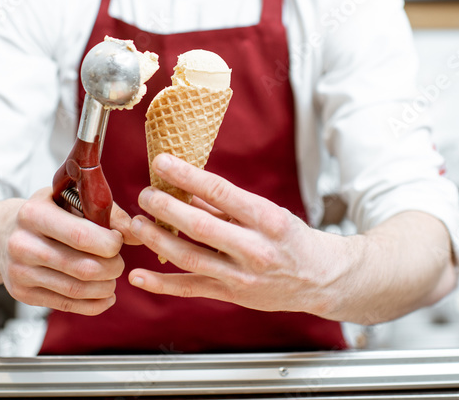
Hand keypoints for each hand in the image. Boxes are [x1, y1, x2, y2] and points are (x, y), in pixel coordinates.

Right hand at [0, 186, 138, 314]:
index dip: (109, 242)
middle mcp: (22, 244)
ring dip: (105, 287)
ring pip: (76, 289)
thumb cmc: (44, 212)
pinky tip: (105, 295)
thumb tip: (135, 233)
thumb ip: (105, 212)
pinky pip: (66, 305)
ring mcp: (20, 272)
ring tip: (112, 278)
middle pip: (82, 267)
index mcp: (33, 213)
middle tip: (119, 262)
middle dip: (112, 267)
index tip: (118, 240)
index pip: (80, 235)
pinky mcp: (22, 294)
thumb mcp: (68, 199)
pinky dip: (93, 304)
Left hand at [127, 153, 348, 316]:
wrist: (322, 279)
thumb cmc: (292, 239)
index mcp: (266, 219)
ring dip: (157, 239)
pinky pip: (190, 289)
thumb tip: (186, 187)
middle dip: (165, 207)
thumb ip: (225, 203)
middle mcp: (254, 248)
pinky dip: (162, 284)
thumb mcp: (267, 212)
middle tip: (145, 193)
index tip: (162, 162)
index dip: (187, 176)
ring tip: (136, 223)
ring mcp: (242, 275)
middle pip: (199, 225)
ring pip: (190, 257)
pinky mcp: (232, 295)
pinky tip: (139, 276)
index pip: (220, 192)